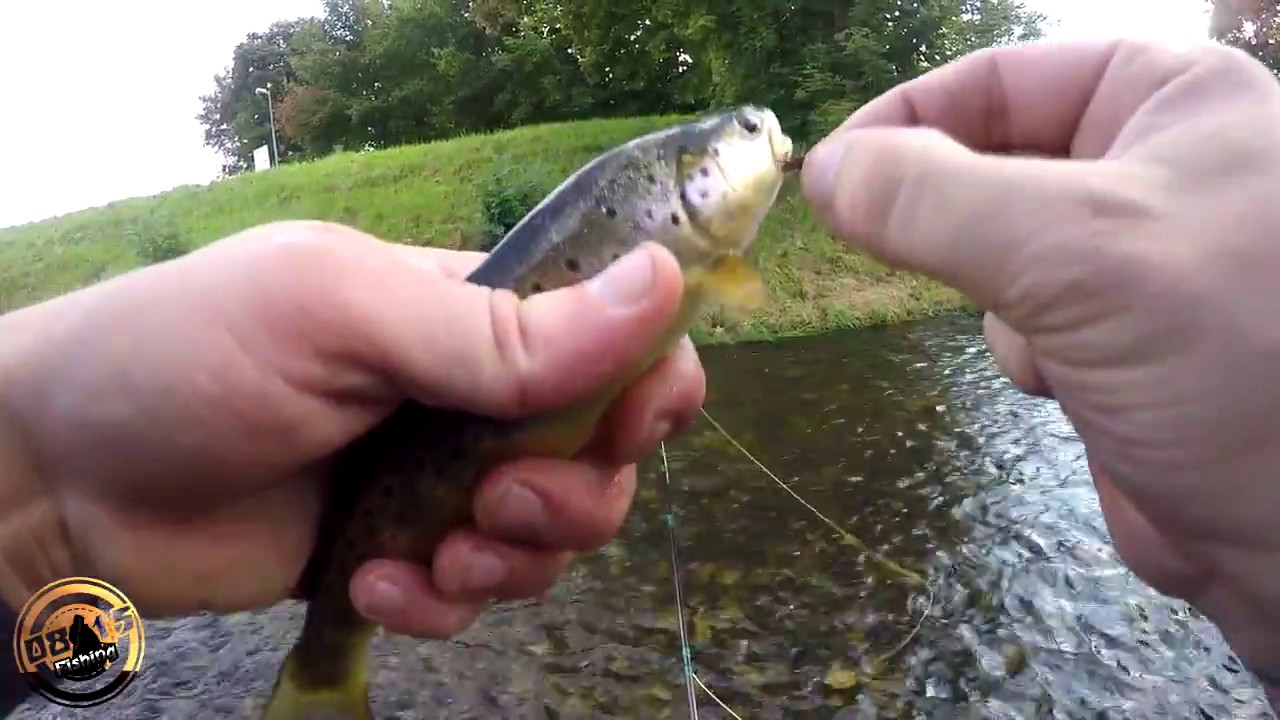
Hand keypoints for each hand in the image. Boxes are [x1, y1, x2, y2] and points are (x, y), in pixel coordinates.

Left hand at [0, 221, 705, 638]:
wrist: (63, 477)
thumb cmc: (188, 358)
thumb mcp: (340, 318)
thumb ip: (497, 329)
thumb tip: (664, 287)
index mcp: (473, 310)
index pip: (618, 338)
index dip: (646, 387)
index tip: (620, 430)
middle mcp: (472, 394)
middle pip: (603, 457)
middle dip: (571, 497)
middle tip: (498, 505)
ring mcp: (438, 481)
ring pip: (550, 539)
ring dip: (507, 563)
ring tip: (428, 559)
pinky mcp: (402, 556)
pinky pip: (476, 599)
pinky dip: (439, 605)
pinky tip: (371, 587)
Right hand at [800, 39, 1279, 686]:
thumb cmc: (1228, 355)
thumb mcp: (1074, 249)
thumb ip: (935, 201)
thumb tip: (823, 171)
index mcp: (1167, 101)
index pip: (999, 78)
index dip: (906, 119)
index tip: (828, 177)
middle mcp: (1152, 165)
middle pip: (990, 163)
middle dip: (957, 224)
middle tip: (900, 255)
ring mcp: (1136, 256)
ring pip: (996, 250)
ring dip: (1002, 300)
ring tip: (1058, 344)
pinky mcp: (1118, 337)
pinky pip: (1024, 319)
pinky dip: (1027, 351)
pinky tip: (1072, 385)